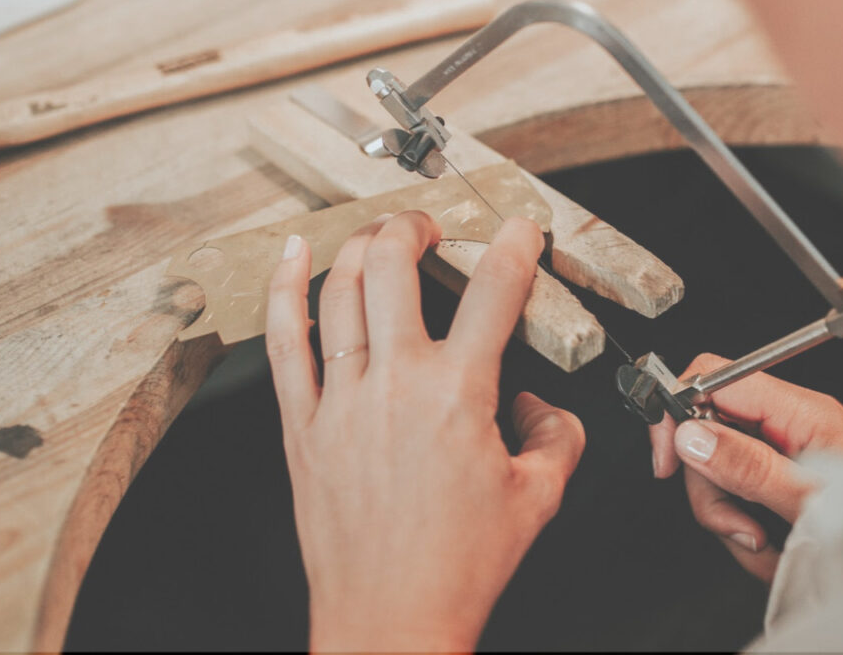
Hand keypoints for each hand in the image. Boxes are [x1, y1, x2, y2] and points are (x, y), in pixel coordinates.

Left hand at [266, 212, 585, 651]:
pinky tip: (292, 256)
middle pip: (396, 267)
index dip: (513, 245)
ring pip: (341, 290)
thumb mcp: (538, 498)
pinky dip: (285, 289)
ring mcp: (341, 401)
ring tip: (380, 236)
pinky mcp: (302, 426)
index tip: (518, 228)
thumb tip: (540, 406)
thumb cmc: (460, 568)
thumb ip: (557, 436)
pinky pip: (285, 342)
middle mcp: (395, 384)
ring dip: (362, 246)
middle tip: (430, 229)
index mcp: (459, 395)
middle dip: (416, 228)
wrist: (391, 622)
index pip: (494, 292)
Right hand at [649, 354, 842, 580]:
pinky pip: (740, 499)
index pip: (714, 377)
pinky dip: (747, 533)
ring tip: (767, 549)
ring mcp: (786, 453)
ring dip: (732, 521)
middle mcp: (789, 423)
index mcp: (798, 410)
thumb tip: (692, 434)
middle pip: (709, 435)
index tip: (668, 456)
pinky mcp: (785, 482)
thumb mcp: (809, 499)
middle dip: (712, 489)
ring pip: (720, 474)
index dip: (679, 411)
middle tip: (738, 526)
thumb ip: (749, 465)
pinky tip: (774, 550)